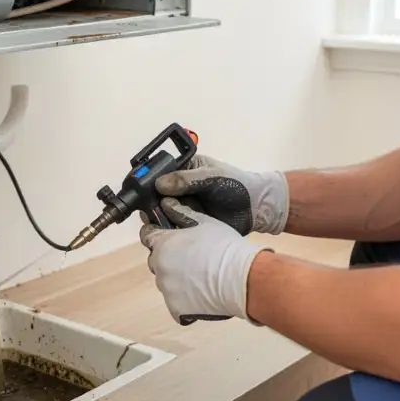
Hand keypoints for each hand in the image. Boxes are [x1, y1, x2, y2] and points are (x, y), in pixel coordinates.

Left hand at [139, 198, 273, 324]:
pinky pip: (175, 303)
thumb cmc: (225, 246)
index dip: (155, 233)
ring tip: (200, 276)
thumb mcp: (205, 222)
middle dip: (168, 257)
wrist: (241, 278)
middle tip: (190, 257)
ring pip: (166, 281)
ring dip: (176, 278)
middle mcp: (159, 266)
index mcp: (163, 243)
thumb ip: (181, 212)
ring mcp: (167, 289)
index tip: (165, 234)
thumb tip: (166, 204)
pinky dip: (184, 300)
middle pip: (156, 259)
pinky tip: (201, 294)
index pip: (147, 235)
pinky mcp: (176, 308)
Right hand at [155, 155, 289, 234]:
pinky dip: (170, 229)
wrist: (256, 208)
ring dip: (160, 217)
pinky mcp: (189, 223)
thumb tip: (159, 184)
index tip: (142, 190)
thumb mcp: (211, 177)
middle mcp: (180, 188)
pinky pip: (174, 226)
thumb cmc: (237, 185)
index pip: (160, 174)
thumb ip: (186, 179)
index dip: (150, 182)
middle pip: (157, 195)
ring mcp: (184, 206)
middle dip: (153, 202)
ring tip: (160, 221)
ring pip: (163, 212)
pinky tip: (168, 231)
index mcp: (184, 169)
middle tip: (149, 209)